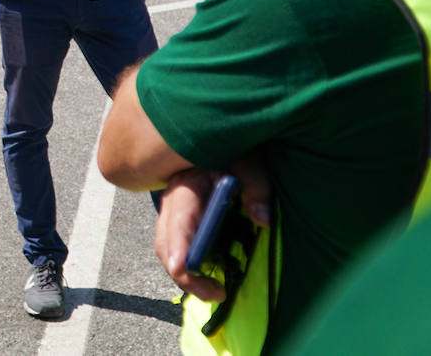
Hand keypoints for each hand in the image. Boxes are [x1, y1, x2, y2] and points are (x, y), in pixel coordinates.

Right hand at [155, 158, 271, 302]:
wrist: (213, 136)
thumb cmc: (232, 148)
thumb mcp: (247, 160)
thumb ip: (255, 184)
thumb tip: (263, 219)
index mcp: (186, 186)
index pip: (177, 223)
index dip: (179, 249)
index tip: (184, 270)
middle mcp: (173, 202)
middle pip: (166, 246)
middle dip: (186, 275)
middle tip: (217, 293)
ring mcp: (174, 212)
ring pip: (168, 250)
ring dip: (187, 275)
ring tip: (217, 291)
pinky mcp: (181, 219)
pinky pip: (177, 248)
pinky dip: (190, 266)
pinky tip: (210, 275)